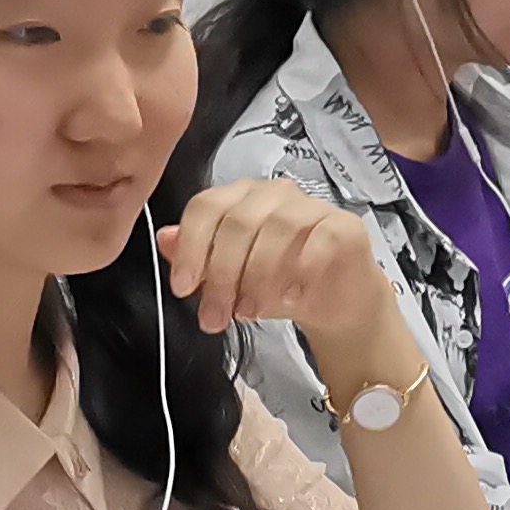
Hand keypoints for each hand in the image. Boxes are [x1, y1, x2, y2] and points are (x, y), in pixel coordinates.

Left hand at [158, 176, 397, 356]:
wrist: (332, 304)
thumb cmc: (279, 286)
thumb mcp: (229, 279)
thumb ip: (197, 258)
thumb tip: (166, 239)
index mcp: (240, 199)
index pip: (206, 206)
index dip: (191, 248)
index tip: (183, 288)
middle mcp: (275, 195)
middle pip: (238, 221)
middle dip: (222, 275)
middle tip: (216, 315)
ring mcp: (312, 207)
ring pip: (277, 229)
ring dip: (258, 277)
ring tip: (251, 311)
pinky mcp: (343, 227)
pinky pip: (318, 242)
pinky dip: (299, 273)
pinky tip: (291, 296)